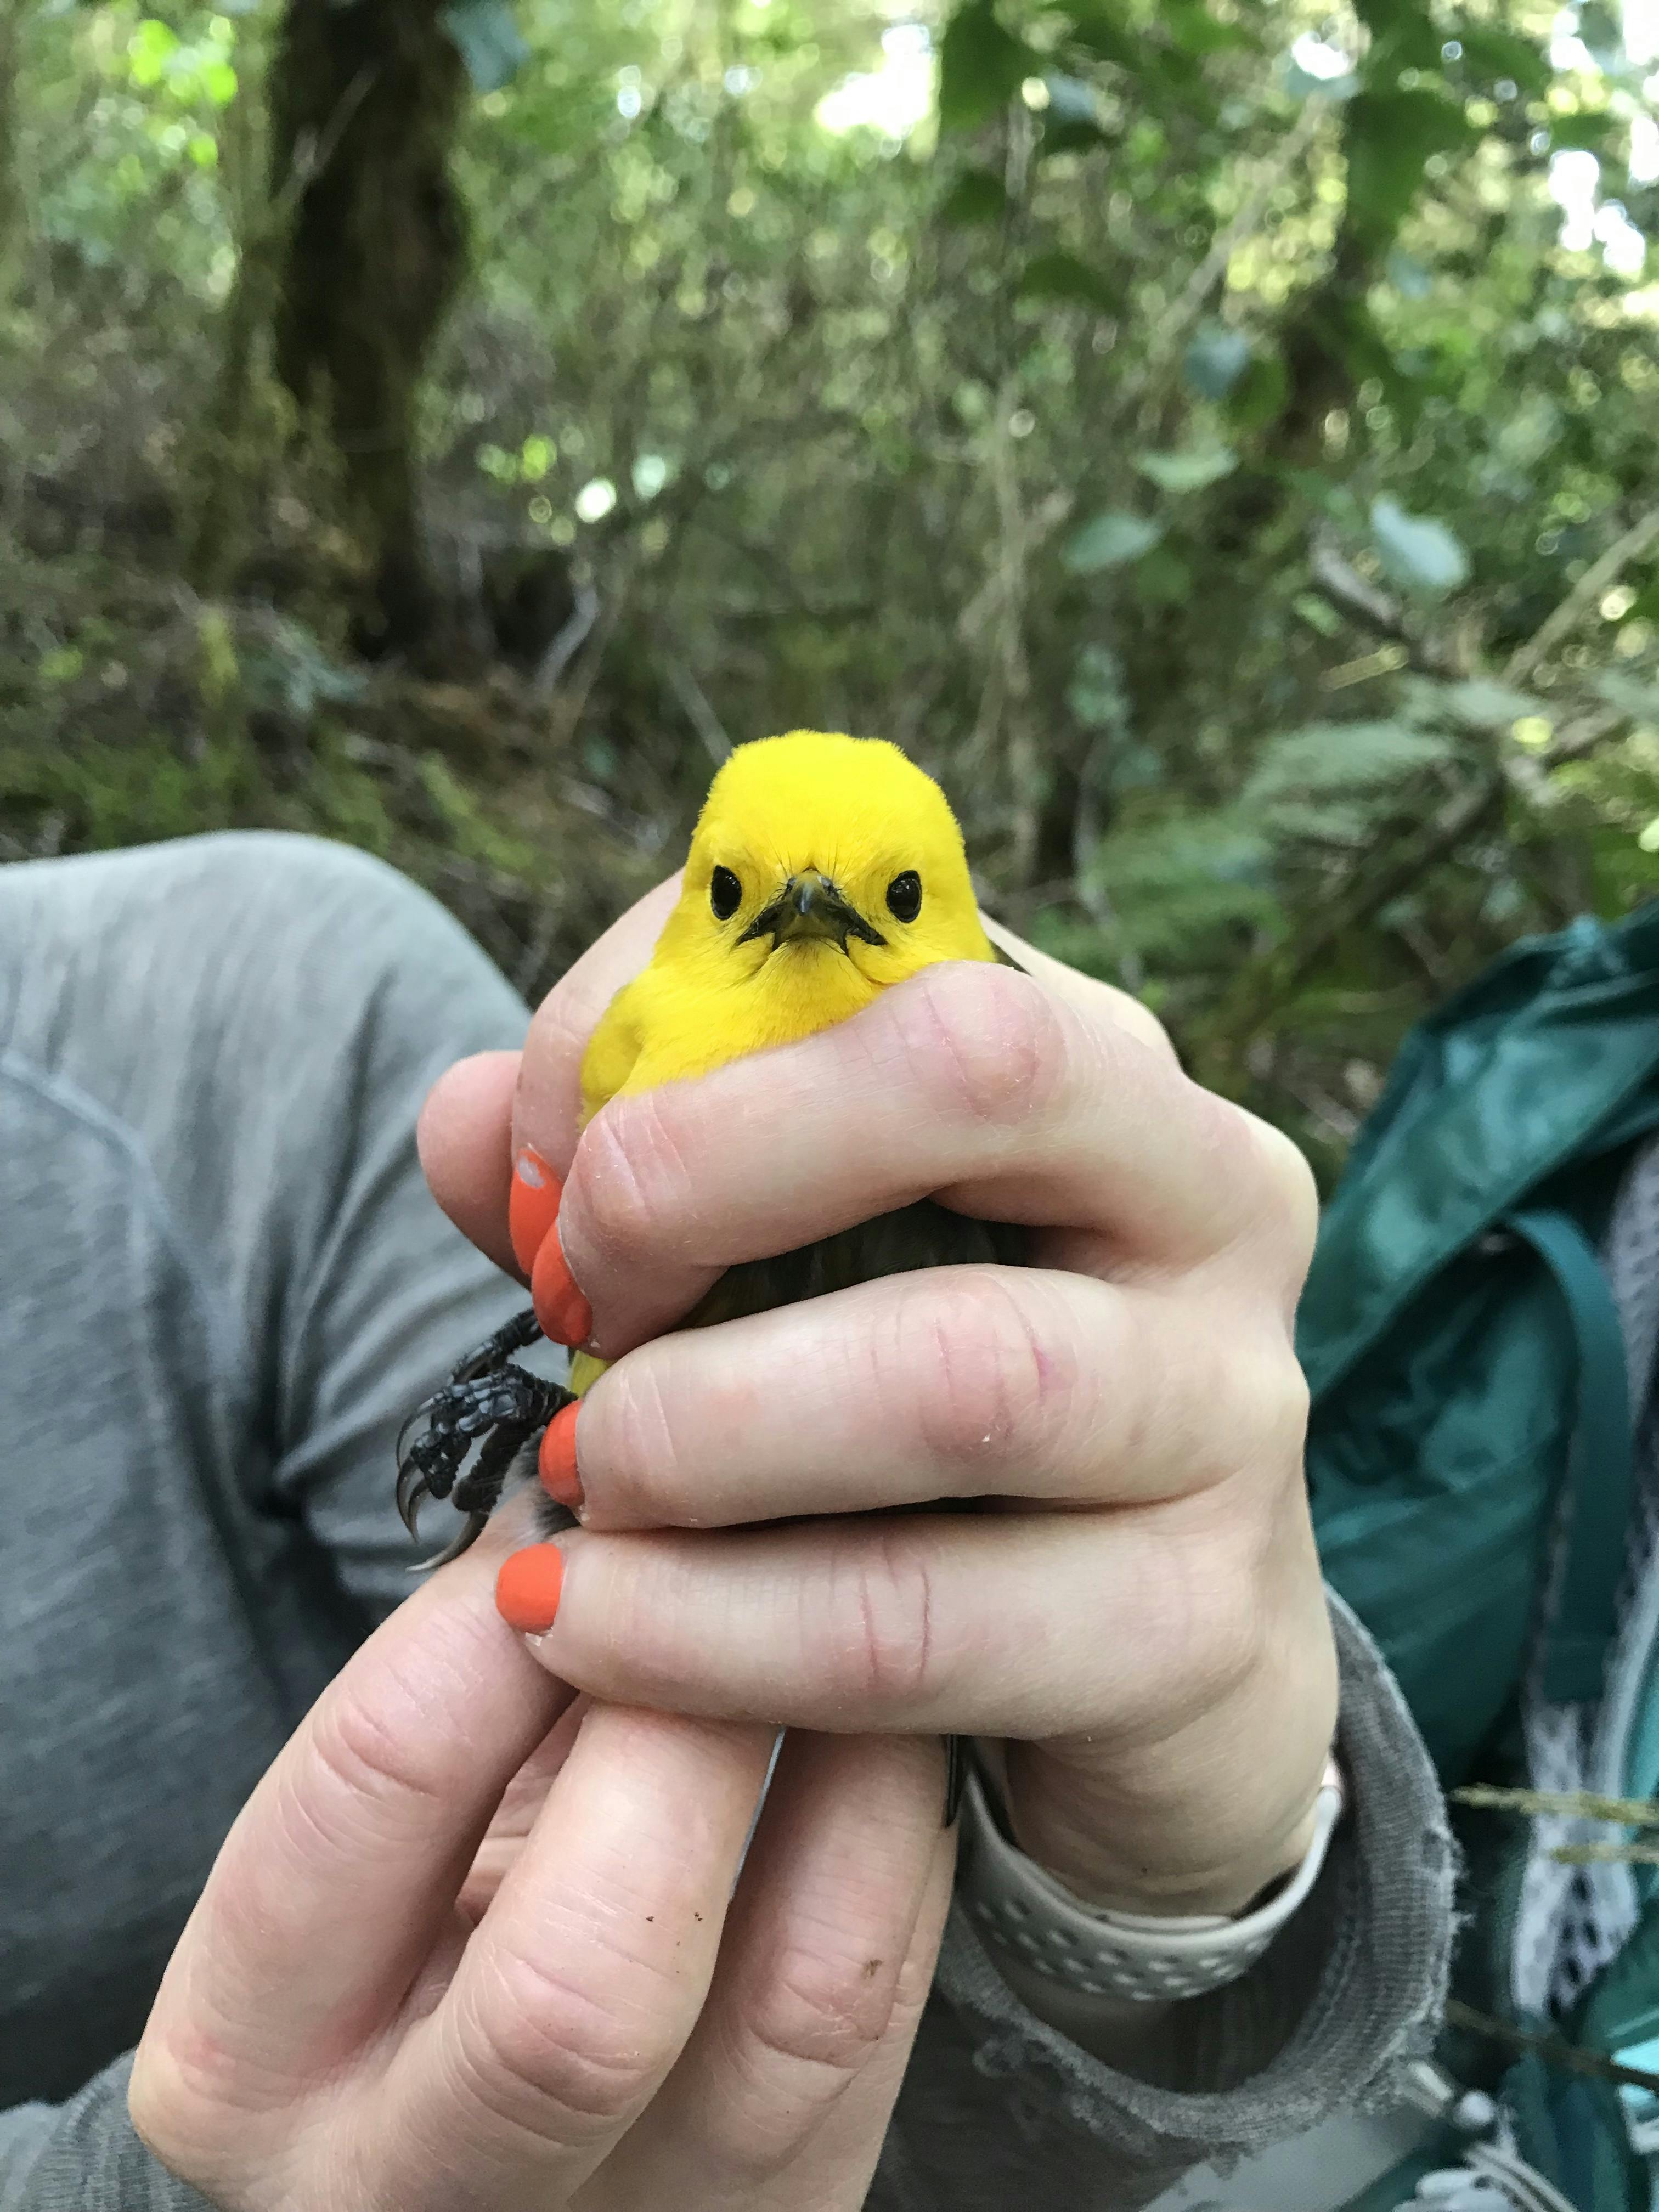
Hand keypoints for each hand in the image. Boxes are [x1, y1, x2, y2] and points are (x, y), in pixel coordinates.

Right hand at [130, 1508, 955, 2211]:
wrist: (477, 2149)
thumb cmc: (411, 1919)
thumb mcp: (391, 1820)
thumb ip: (476, 1684)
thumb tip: (615, 1491)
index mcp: (252, 2063)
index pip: (380, 1785)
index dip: (505, 1606)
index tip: (587, 1495)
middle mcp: (418, 2194)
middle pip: (588, 1982)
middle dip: (686, 1721)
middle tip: (743, 1558)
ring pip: (800, 2000)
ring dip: (852, 1749)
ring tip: (860, 1596)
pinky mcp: (796, 2210)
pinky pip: (895, 2005)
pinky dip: (913, 1818)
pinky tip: (909, 1700)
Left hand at [421, 881, 1335, 1918]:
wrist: (1136, 1666)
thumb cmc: (916, 1421)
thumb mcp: (783, 1260)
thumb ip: (628, 1171)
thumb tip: (467, 1121)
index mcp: (1099, 1058)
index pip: (884, 934)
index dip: (664, 1018)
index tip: (541, 1171)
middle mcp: (1208, 1194)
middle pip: (972, 1071)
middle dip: (702, 1170)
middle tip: (567, 1308)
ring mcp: (1230, 1412)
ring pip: (960, 1374)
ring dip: (702, 1428)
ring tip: (571, 1486)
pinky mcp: (1197, 1628)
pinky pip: (921, 1625)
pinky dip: (714, 1632)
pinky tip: (593, 1632)